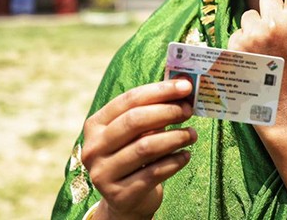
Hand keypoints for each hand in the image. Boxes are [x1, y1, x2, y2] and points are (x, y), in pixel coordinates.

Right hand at [81, 79, 197, 219]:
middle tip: (188, 111)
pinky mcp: (119, 195)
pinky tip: (186, 155)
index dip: (159, 90)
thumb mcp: (137, 132)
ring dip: (175, 137)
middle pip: (134, 121)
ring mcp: (103, 174)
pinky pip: (154, 173)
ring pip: (145, 147)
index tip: (185, 87)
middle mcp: (94, 148)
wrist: (126, 200)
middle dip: (167, 112)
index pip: (129, 100)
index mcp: (96, 125)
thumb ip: (153, 110)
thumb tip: (183, 85)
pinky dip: (175, 161)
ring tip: (192, 134)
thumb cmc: (135, 155)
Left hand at [228, 0, 286, 93]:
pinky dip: (238, 48)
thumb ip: (285, 22)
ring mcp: (256, 34)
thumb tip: (264, 7)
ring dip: (250, 32)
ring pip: (247, 17)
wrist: (283, 109)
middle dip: (265, 14)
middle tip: (272, 42)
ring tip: (261, 58)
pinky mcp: (236, 45)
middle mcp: (277, 23)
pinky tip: (248, 65)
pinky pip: (235, 34)